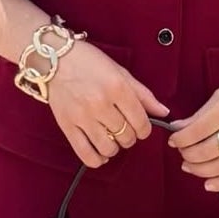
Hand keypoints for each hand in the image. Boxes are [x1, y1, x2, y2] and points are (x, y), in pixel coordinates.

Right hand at [46, 41, 169, 168]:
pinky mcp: (67, 126)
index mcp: (117, 87)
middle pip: (126, 136)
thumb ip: (143, 94)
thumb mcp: (120, 72)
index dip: (145, 129)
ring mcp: (83, 116)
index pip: (141, 122)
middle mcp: (101, 103)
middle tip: (124, 128)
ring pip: (109, 147)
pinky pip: (86, 154)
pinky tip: (100, 152)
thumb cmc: (89, 62)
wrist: (54, 58)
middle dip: (130, 136)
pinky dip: (97, 159)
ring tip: (112, 137)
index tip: (141, 127)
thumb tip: (163, 112)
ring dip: (115, 147)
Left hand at [165, 63, 218, 191]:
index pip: (200, 128)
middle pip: (209, 150)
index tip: (173, 139)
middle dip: (188, 153)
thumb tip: (180, 127)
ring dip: (200, 169)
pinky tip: (208, 184)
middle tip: (181, 150)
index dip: (182, 137)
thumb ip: (203, 111)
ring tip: (188, 165)